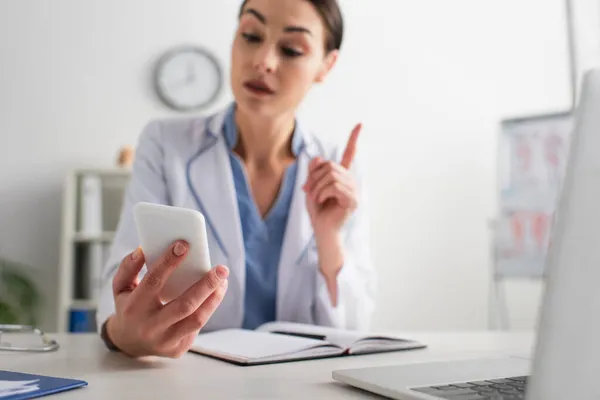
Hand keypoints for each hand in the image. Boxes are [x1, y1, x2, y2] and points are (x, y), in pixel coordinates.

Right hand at [105, 240, 228, 357]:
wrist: (128, 343)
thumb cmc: (129, 307)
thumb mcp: (121, 287)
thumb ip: (128, 267)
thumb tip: (143, 249)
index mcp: (134, 308)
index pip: (153, 281)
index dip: (168, 262)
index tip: (184, 245)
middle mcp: (150, 327)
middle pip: (184, 304)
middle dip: (206, 284)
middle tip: (221, 269)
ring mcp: (165, 340)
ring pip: (197, 319)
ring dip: (214, 298)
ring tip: (223, 280)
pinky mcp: (178, 348)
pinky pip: (197, 326)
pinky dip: (209, 308)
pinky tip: (216, 293)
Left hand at [303, 123, 361, 235]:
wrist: (322, 230)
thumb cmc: (318, 211)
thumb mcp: (311, 187)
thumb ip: (314, 172)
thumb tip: (318, 157)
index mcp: (342, 176)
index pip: (350, 154)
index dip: (353, 139)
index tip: (360, 124)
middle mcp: (351, 181)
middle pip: (331, 165)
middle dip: (315, 177)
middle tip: (308, 190)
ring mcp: (354, 191)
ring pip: (332, 175)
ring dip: (317, 187)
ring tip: (315, 198)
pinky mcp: (352, 200)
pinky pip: (334, 186)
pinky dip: (322, 193)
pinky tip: (321, 201)